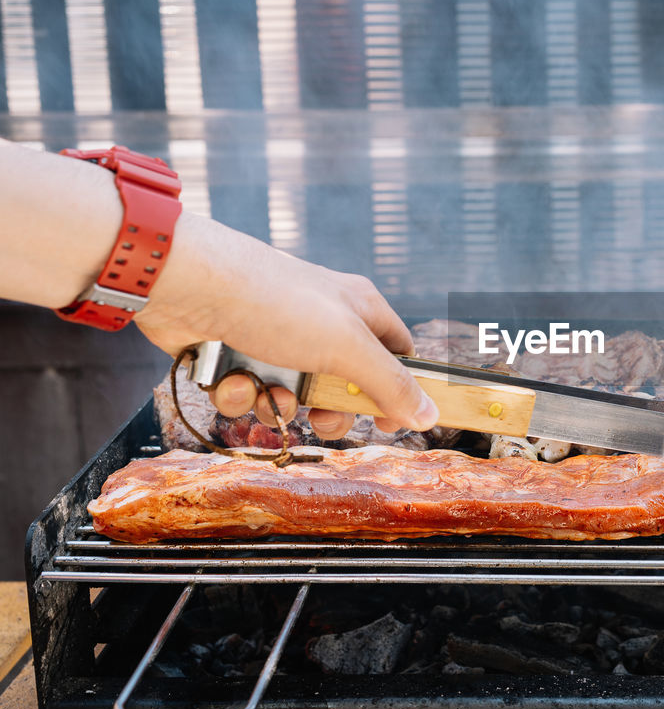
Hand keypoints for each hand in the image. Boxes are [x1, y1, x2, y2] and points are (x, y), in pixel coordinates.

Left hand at [134, 213, 437, 438]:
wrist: (187, 284)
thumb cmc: (276, 302)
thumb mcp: (347, 347)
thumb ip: (391, 385)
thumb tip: (430, 415)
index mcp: (360, 309)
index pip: (398, 354)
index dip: (398, 391)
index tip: (389, 423)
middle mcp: (321, 322)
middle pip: (344, 387)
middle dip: (329, 412)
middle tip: (319, 419)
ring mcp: (277, 338)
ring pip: (293, 395)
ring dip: (277, 404)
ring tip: (264, 390)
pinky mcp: (236, 352)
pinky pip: (250, 392)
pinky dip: (240, 393)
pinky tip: (230, 377)